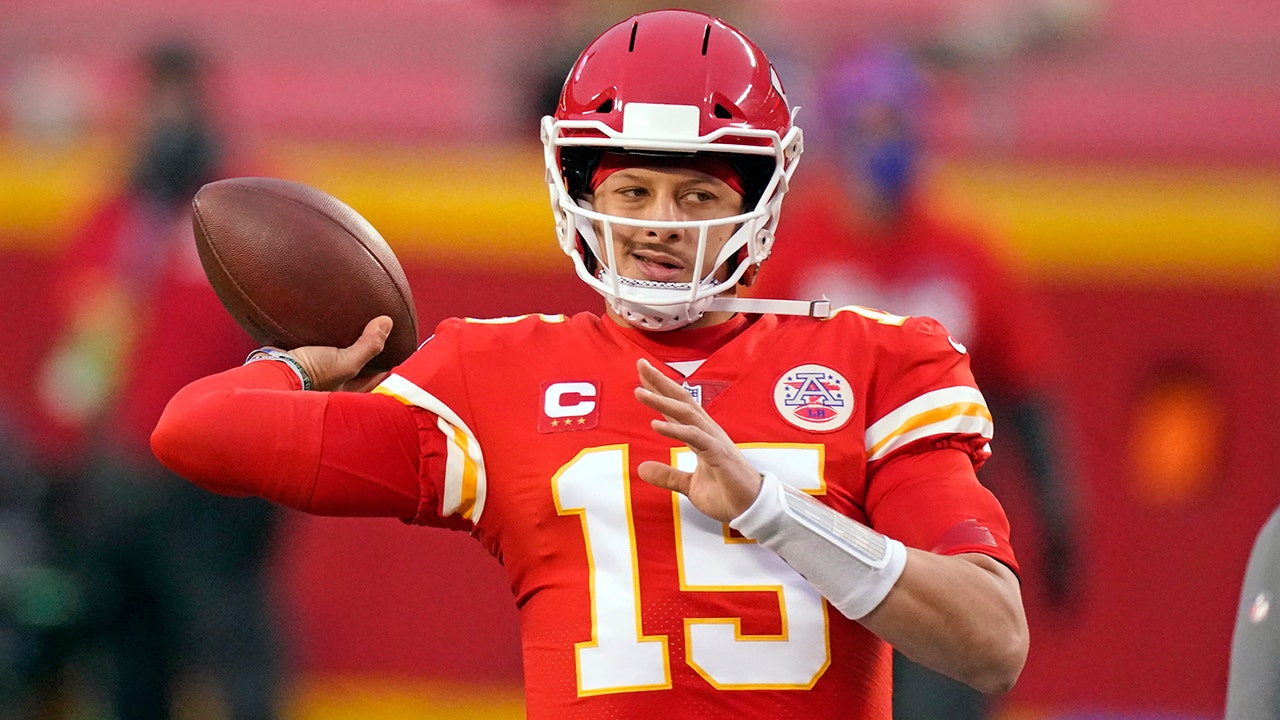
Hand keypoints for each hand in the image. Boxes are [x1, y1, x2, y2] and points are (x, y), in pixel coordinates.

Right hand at [289, 316, 392, 391]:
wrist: (272, 372)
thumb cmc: (310, 374)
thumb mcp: (345, 362)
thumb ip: (368, 346)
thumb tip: (387, 323)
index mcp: (351, 393)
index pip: (378, 379)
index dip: (389, 364)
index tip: (399, 347)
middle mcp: (338, 387)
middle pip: (361, 369)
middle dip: (370, 355)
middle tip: (379, 334)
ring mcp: (322, 375)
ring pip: (342, 358)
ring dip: (350, 346)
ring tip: (360, 327)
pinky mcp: (307, 362)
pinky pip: (325, 350)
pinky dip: (331, 340)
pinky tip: (333, 327)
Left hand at [633, 358, 762, 521]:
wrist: (752, 511)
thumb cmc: (727, 495)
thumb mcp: (690, 486)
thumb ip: (668, 475)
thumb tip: (641, 468)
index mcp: (701, 436)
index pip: (677, 407)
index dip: (660, 390)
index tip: (641, 375)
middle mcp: (708, 432)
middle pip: (682, 401)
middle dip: (661, 382)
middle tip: (640, 363)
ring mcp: (714, 441)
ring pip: (686, 414)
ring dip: (662, 401)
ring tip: (639, 392)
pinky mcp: (719, 455)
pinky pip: (695, 438)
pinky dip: (675, 429)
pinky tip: (656, 424)